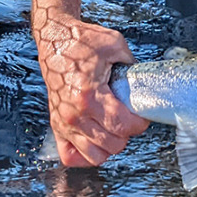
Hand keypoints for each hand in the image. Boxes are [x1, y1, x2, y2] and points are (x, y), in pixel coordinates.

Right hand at [34, 9, 148, 166]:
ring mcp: (63, 123)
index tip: (142, 115)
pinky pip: (71, 157)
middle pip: (112, 144)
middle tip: (128, 118)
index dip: (139, 123)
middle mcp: (74, 114)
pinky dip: (85, 155)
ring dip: (109, 145)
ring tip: (113, 128)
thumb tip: (142, 83)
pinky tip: (95, 139)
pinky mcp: (55, 126)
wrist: (53, 40)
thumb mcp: (114, 44)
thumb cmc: (80, 41)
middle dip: (126, 133)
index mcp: (90, 95)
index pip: (122, 125)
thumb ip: (132, 65)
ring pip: (95, 156)